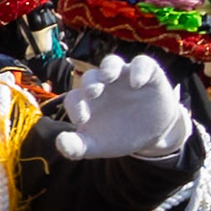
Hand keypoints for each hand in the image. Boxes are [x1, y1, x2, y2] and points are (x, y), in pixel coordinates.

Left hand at [55, 53, 191, 159]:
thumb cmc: (116, 137)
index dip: (75, 106)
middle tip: (92, 93)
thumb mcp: (95, 146)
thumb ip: (75, 147)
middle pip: (90, 76)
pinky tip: (137, 84)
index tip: (81, 120)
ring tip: (108, 77)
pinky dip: (139, 69)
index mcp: (86, 101)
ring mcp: (124, 77)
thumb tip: (59, 141)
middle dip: (90, 83)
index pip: (74, 98)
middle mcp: (103, 85)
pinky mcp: (147, 74)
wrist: (150, 136)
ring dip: (109, 67)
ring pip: (112, 62)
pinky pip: (142, 63)